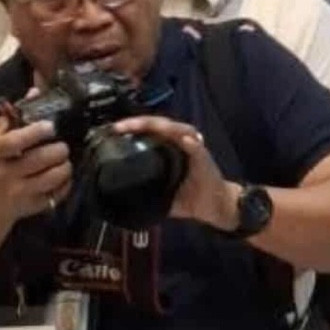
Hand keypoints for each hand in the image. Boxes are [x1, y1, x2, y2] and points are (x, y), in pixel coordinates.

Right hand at [0, 115, 71, 228]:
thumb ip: (12, 116)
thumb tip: (36, 92)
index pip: (13, 141)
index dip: (35, 132)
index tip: (50, 126)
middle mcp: (3, 172)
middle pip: (40, 159)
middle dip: (59, 150)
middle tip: (63, 146)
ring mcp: (17, 192)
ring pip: (52, 178)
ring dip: (65, 167)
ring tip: (64, 161)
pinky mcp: (30, 206)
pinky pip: (56, 195)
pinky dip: (65, 185)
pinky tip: (62, 178)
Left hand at [110, 117, 234, 229]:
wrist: (215, 206)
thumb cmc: (190, 198)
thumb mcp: (161, 195)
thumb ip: (145, 191)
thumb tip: (121, 195)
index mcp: (169, 149)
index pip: (149, 131)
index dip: (132, 127)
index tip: (114, 130)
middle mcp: (181, 144)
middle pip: (161, 125)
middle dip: (142, 123)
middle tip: (123, 126)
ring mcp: (194, 150)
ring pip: (179, 130)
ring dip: (164, 127)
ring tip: (149, 126)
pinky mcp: (205, 160)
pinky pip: (198, 149)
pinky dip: (191, 144)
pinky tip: (184, 140)